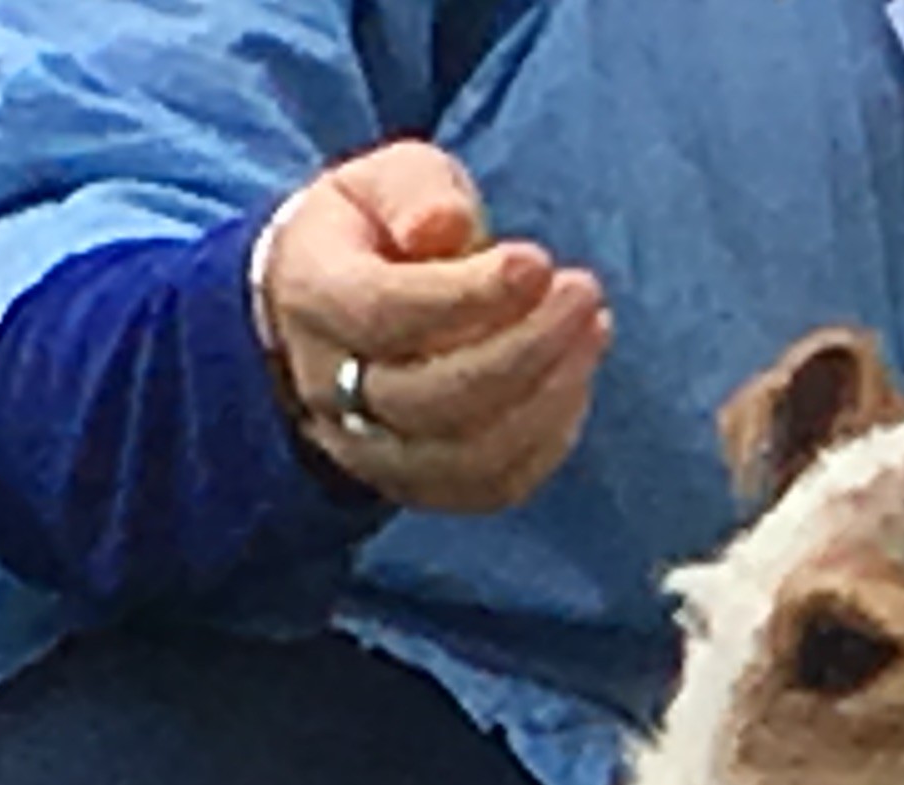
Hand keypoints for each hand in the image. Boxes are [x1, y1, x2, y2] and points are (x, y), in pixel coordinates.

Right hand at [254, 142, 612, 513]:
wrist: (337, 306)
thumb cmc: (374, 232)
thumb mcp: (386, 181)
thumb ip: (416, 193)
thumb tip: (445, 227)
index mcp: (312, 296)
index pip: (385, 313)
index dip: (470, 295)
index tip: (538, 261)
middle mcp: (328, 386)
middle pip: (431, 397)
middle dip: (526, 348)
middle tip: (583, 292)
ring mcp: (369, 448)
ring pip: (467, 454)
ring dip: (548, 397)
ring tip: (591, 329)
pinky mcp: (421, 482)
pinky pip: (492, 485)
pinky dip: (548, 438)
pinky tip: (575, 376)